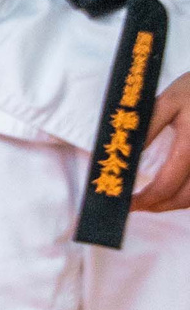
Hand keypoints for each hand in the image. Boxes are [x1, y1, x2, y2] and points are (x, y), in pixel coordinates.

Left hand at [133, 77, 189, 211]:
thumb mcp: (167, 103)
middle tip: (138, 205)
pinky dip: (189, 194)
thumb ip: (147, 129)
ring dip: (176, 203)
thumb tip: (126, 155)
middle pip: (186, 197)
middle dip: (160, 206)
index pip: (167, 183)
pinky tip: (175, 189)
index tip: (127, 202)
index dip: (146, 199)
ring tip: (154, 200)